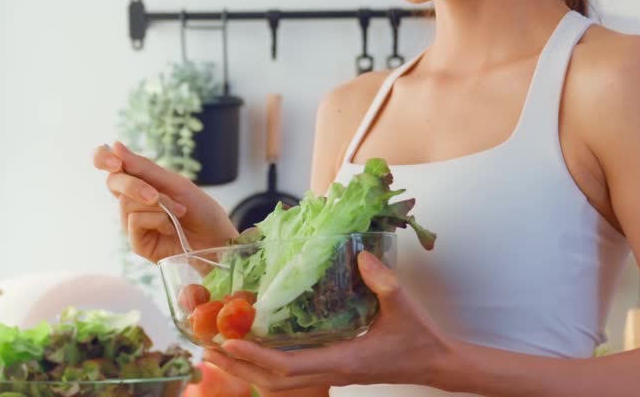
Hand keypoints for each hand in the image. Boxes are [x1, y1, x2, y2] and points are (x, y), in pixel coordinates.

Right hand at [94, 141, 237, 262]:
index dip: (102, 157)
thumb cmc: (199, 209)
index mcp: (138, 180)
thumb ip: (143, 167)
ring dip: (158, 205)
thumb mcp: (174, 182)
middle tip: (156, 194)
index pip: (107, 163)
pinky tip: (170, 227)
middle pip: (113, 182)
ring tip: (178, 212)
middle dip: (135, 185)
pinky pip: (134, 221)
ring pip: (126, 203)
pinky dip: (157, 220)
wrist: (216, 238)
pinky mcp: (136, 242)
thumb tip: (115, 145)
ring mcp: (132, 222)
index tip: (114, 160)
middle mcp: (131, 200)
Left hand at [202, 252, 457, 390]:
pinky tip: (250, 351)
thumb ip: (383, 281)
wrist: (434, 364)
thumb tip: (360, 255)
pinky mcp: (330, 371)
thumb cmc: (418, 337)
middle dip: (238, 369)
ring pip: (278, 384)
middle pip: (273, 382)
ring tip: (217, 353)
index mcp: (343, 360)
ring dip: (246, 371)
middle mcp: (330, 373)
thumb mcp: (403, 305)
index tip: (228, 344)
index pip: (289, 366)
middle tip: (206, 349)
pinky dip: (264, 367)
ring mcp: (329, 375)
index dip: (256, 357)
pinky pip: (289, 377)